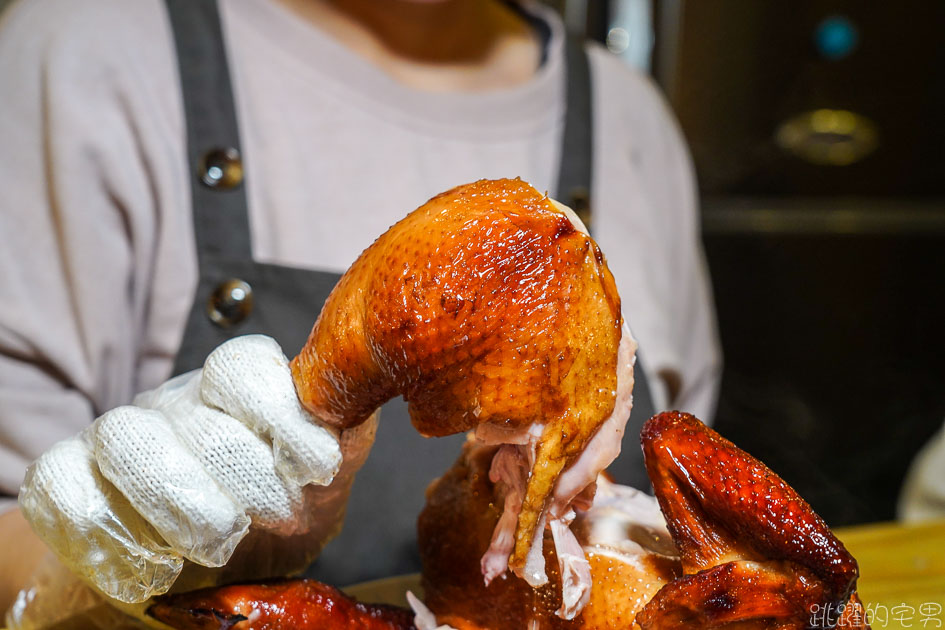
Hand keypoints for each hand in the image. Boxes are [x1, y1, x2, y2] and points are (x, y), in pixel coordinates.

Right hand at [18, 335, 375, 603]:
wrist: (190, 586)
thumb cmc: (267, 531)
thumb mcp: (319, 490)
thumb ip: (341, 446)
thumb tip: (349, 420)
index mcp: (236, 395)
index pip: (242, 365)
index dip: (281, 412)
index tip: (317, 468)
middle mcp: (175, 407)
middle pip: (196, 414)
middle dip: (246, 474)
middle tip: (277, 517)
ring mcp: (115, 439)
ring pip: (126, 437)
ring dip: (181, 500)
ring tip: (220, 542)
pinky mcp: (64, 481)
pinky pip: (66, 489)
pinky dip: (112, 537)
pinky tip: (156, 567)